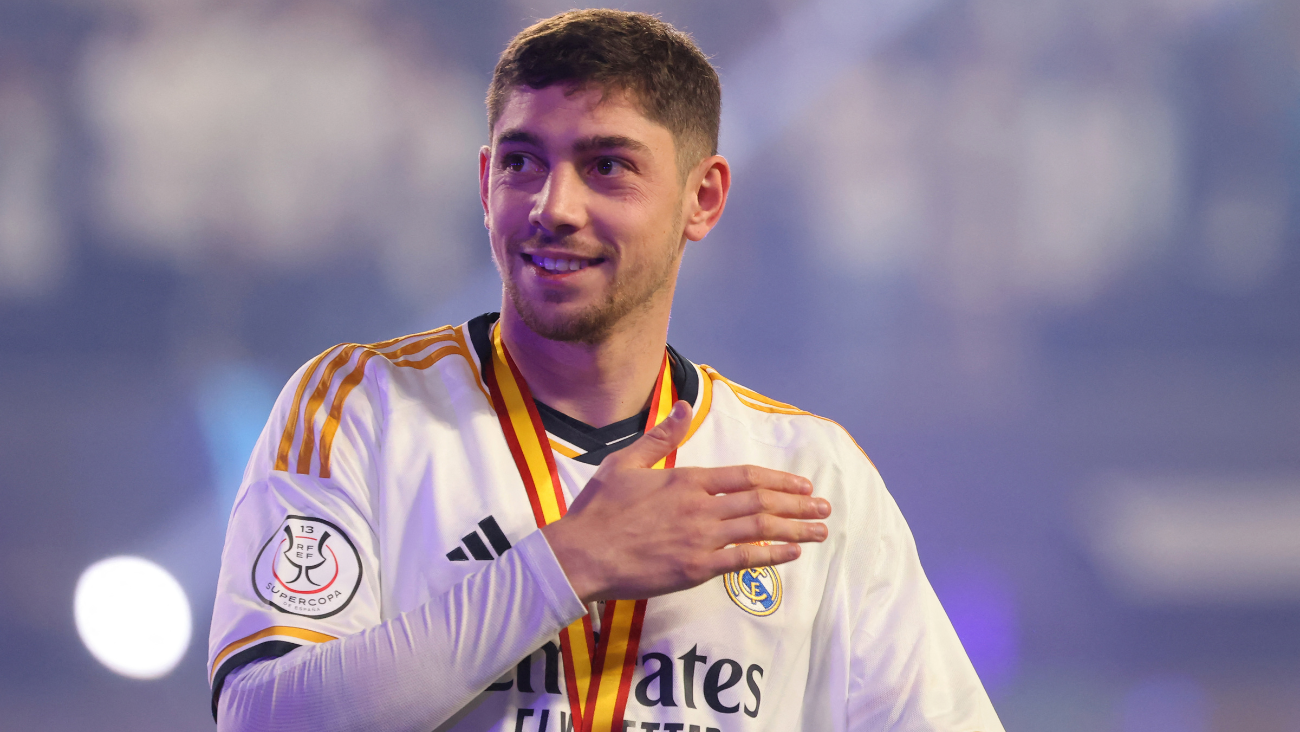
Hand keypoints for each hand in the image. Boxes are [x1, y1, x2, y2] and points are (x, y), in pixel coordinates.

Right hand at [541, 400, 830, 603]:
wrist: (581, 554)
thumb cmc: (599, 510)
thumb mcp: (625, 462)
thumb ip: (659, 436)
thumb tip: (685, 407)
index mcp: (686, 480)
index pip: (745, 476)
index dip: (778, 481)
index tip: (803, 485)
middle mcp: (701, 507)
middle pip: (761, 502)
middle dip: (797, 505)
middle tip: (824, 508)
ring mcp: (701, 539)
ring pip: (759, 530)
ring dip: (795, 529)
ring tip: (820, 531)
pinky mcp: (696, 568)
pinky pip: (743, 560)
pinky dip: (771, 556)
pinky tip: (792, 555)